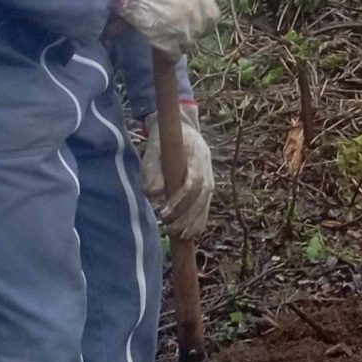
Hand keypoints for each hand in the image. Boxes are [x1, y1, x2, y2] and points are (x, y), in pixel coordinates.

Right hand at [120, 0, 220, 54]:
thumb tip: (202, 1)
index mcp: (201, 0)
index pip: (213, 17)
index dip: (204, 22)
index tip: (196, 23)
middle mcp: (196, 16)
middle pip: (199, 33)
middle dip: (189, 32)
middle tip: (175, 29)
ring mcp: (185, 32)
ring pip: (187, 46)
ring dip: (177, 44)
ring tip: (164, 36)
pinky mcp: (171, 45)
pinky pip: (174, 56)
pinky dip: (167, 53)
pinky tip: (159, 45)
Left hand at [140, 104, 213, 240]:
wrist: (182, 126)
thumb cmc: (164, 138)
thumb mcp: (154, 147)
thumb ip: (151, 169)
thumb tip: (153, 195)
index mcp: (196, 154)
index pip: (192, 182)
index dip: (179, 200)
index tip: (163, 211)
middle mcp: (206, 166)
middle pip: (201, 197)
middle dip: (185, 216)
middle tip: (168, 227)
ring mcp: (210, 176)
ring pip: (206, 203)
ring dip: (192, 222)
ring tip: (177, 234)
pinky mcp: (208, 186)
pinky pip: (207, 206)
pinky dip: (200, 221)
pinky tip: (190, 234)